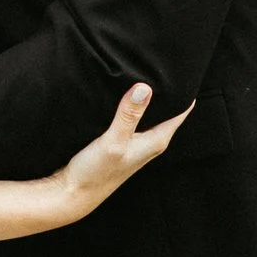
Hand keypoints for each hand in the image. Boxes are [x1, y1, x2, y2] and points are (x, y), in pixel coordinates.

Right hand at [51, 83, 190, 220]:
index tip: (181, 69)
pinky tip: (123, 92)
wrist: (72, 194)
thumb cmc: (95, 173)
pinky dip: (132, 104)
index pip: (181, 111)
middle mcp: (150, 141)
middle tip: (162, 63)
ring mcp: (136, 142)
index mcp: (157, 140)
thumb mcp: (113, 140)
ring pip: (149, 112)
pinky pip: (133, 117)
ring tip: (144, 70)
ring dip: (148, 97)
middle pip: (167, 110)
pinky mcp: (121, 141)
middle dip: (166, 89)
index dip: (184, 90)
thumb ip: (129, 115)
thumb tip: (145, 87)